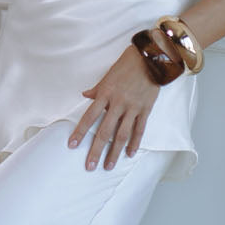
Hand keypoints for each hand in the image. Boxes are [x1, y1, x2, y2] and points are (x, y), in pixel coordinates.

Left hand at [68, 39, 171, 169]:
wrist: (151, 59)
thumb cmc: (128, 65)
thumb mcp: (108, 75)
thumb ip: (97, 89)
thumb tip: (85, 95)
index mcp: (105, 94)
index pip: (89, 117)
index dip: (80, 132)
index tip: (72, 145)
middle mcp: (118, 103)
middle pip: (105, 131)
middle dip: (96, 150)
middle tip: (90, 166)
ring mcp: (133, 108)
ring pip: (122, 135)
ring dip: (114, 152)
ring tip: (109, 166)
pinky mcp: (145, 109)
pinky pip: (139, 130)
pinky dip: (134, 143)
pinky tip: (129, 154)